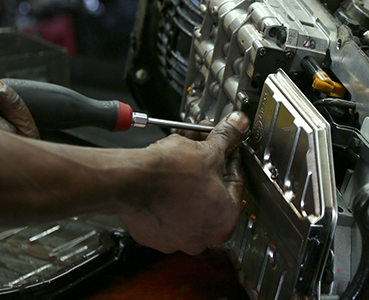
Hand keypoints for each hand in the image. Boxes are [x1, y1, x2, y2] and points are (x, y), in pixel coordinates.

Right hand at [117, 112, 249, 254]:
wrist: (130, 180)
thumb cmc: (170, 175)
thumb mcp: (208, 151)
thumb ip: (228, 139)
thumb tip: (238, 125)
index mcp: (224, 222)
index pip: (235, 185)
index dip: (230, 160)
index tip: (226, 149)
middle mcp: (201, 238)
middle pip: (210, 194)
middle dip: (207, 166)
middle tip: (203, 148)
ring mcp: (175, 239)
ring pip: (188, 202)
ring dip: (188, 178)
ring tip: (182, 154)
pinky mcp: (153, 235)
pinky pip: (166, 212)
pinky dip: (168, 195)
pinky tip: (166, 174)